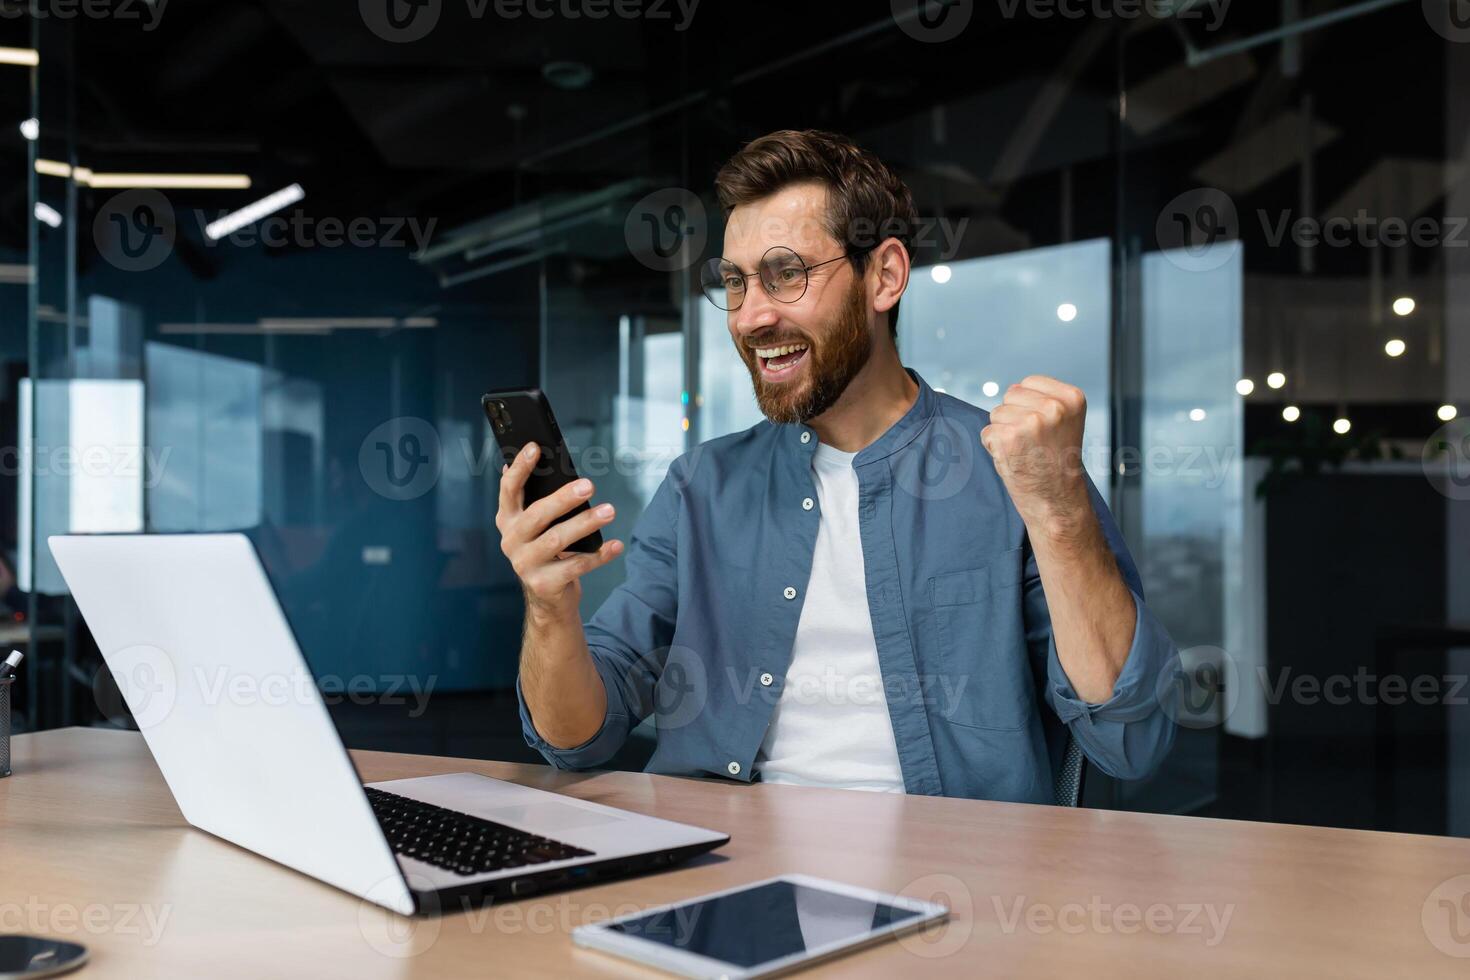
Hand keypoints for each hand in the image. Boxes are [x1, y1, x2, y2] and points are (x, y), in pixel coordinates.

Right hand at [496, 442, 623, 617]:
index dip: (520, 468)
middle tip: (589, 485)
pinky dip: (599, 555)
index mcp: (508, 520)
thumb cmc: (547, 552)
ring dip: (586, 523)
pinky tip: (615, 545)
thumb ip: (539, 499)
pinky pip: (576, 566)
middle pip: (537, 514)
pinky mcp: (544, 584)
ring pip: (557, 539)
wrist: (548, 597)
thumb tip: (548, 462)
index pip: (509, 489)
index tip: (535, 447)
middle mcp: (511, 541)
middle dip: (564, 498)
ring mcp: (525, 564)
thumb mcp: (538, 526)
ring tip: (609, 511)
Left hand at [980, 375, 1090, 530]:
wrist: (1056, 498)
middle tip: (1033, 442)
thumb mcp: (1063, 421)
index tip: (1044, 429)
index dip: (1028, 405)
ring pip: (997, 413)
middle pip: (1010, 394)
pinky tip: (1014, 458)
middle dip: (1014, 417)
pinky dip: (994, 447)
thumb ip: (1043, 399)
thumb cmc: (1056, 461)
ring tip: (1025, 450)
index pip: (1029, 382)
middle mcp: (1054, 407)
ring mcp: (1031, 422)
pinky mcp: (1008, 438)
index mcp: (1072, 397)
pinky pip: (987, 432)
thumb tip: (1011, 388)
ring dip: (1004, 432)